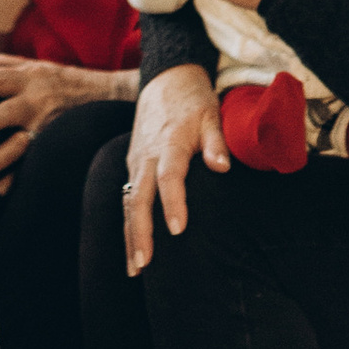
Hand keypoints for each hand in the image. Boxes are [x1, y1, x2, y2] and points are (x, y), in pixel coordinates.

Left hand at [0, 49, 118, 187]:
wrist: (106, 94)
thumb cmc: (60, 78)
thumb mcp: (31, 65)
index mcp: (24, 77)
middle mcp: (33, 102)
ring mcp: (44, 127)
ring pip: (15, 146)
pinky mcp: (53, 145)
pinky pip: (33, 165)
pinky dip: (17, 178)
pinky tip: (0, 189)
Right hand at [122, 66, 225, 274]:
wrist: (166, 80)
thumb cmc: (194, 101)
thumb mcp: (211, 115)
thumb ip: (216, 142)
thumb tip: (222, 167)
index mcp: (168, 143)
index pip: (168, 177)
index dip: (172, 203)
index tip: (177, 229)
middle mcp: (146, 155)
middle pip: (138, 198)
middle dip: (140, 232)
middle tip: (145, 263)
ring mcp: (135, 161)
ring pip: (128, 203)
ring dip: (130, 236)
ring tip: (136, 268)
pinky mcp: (132, 166)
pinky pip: (127, 198)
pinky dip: (128, 225)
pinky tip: (133, 250)